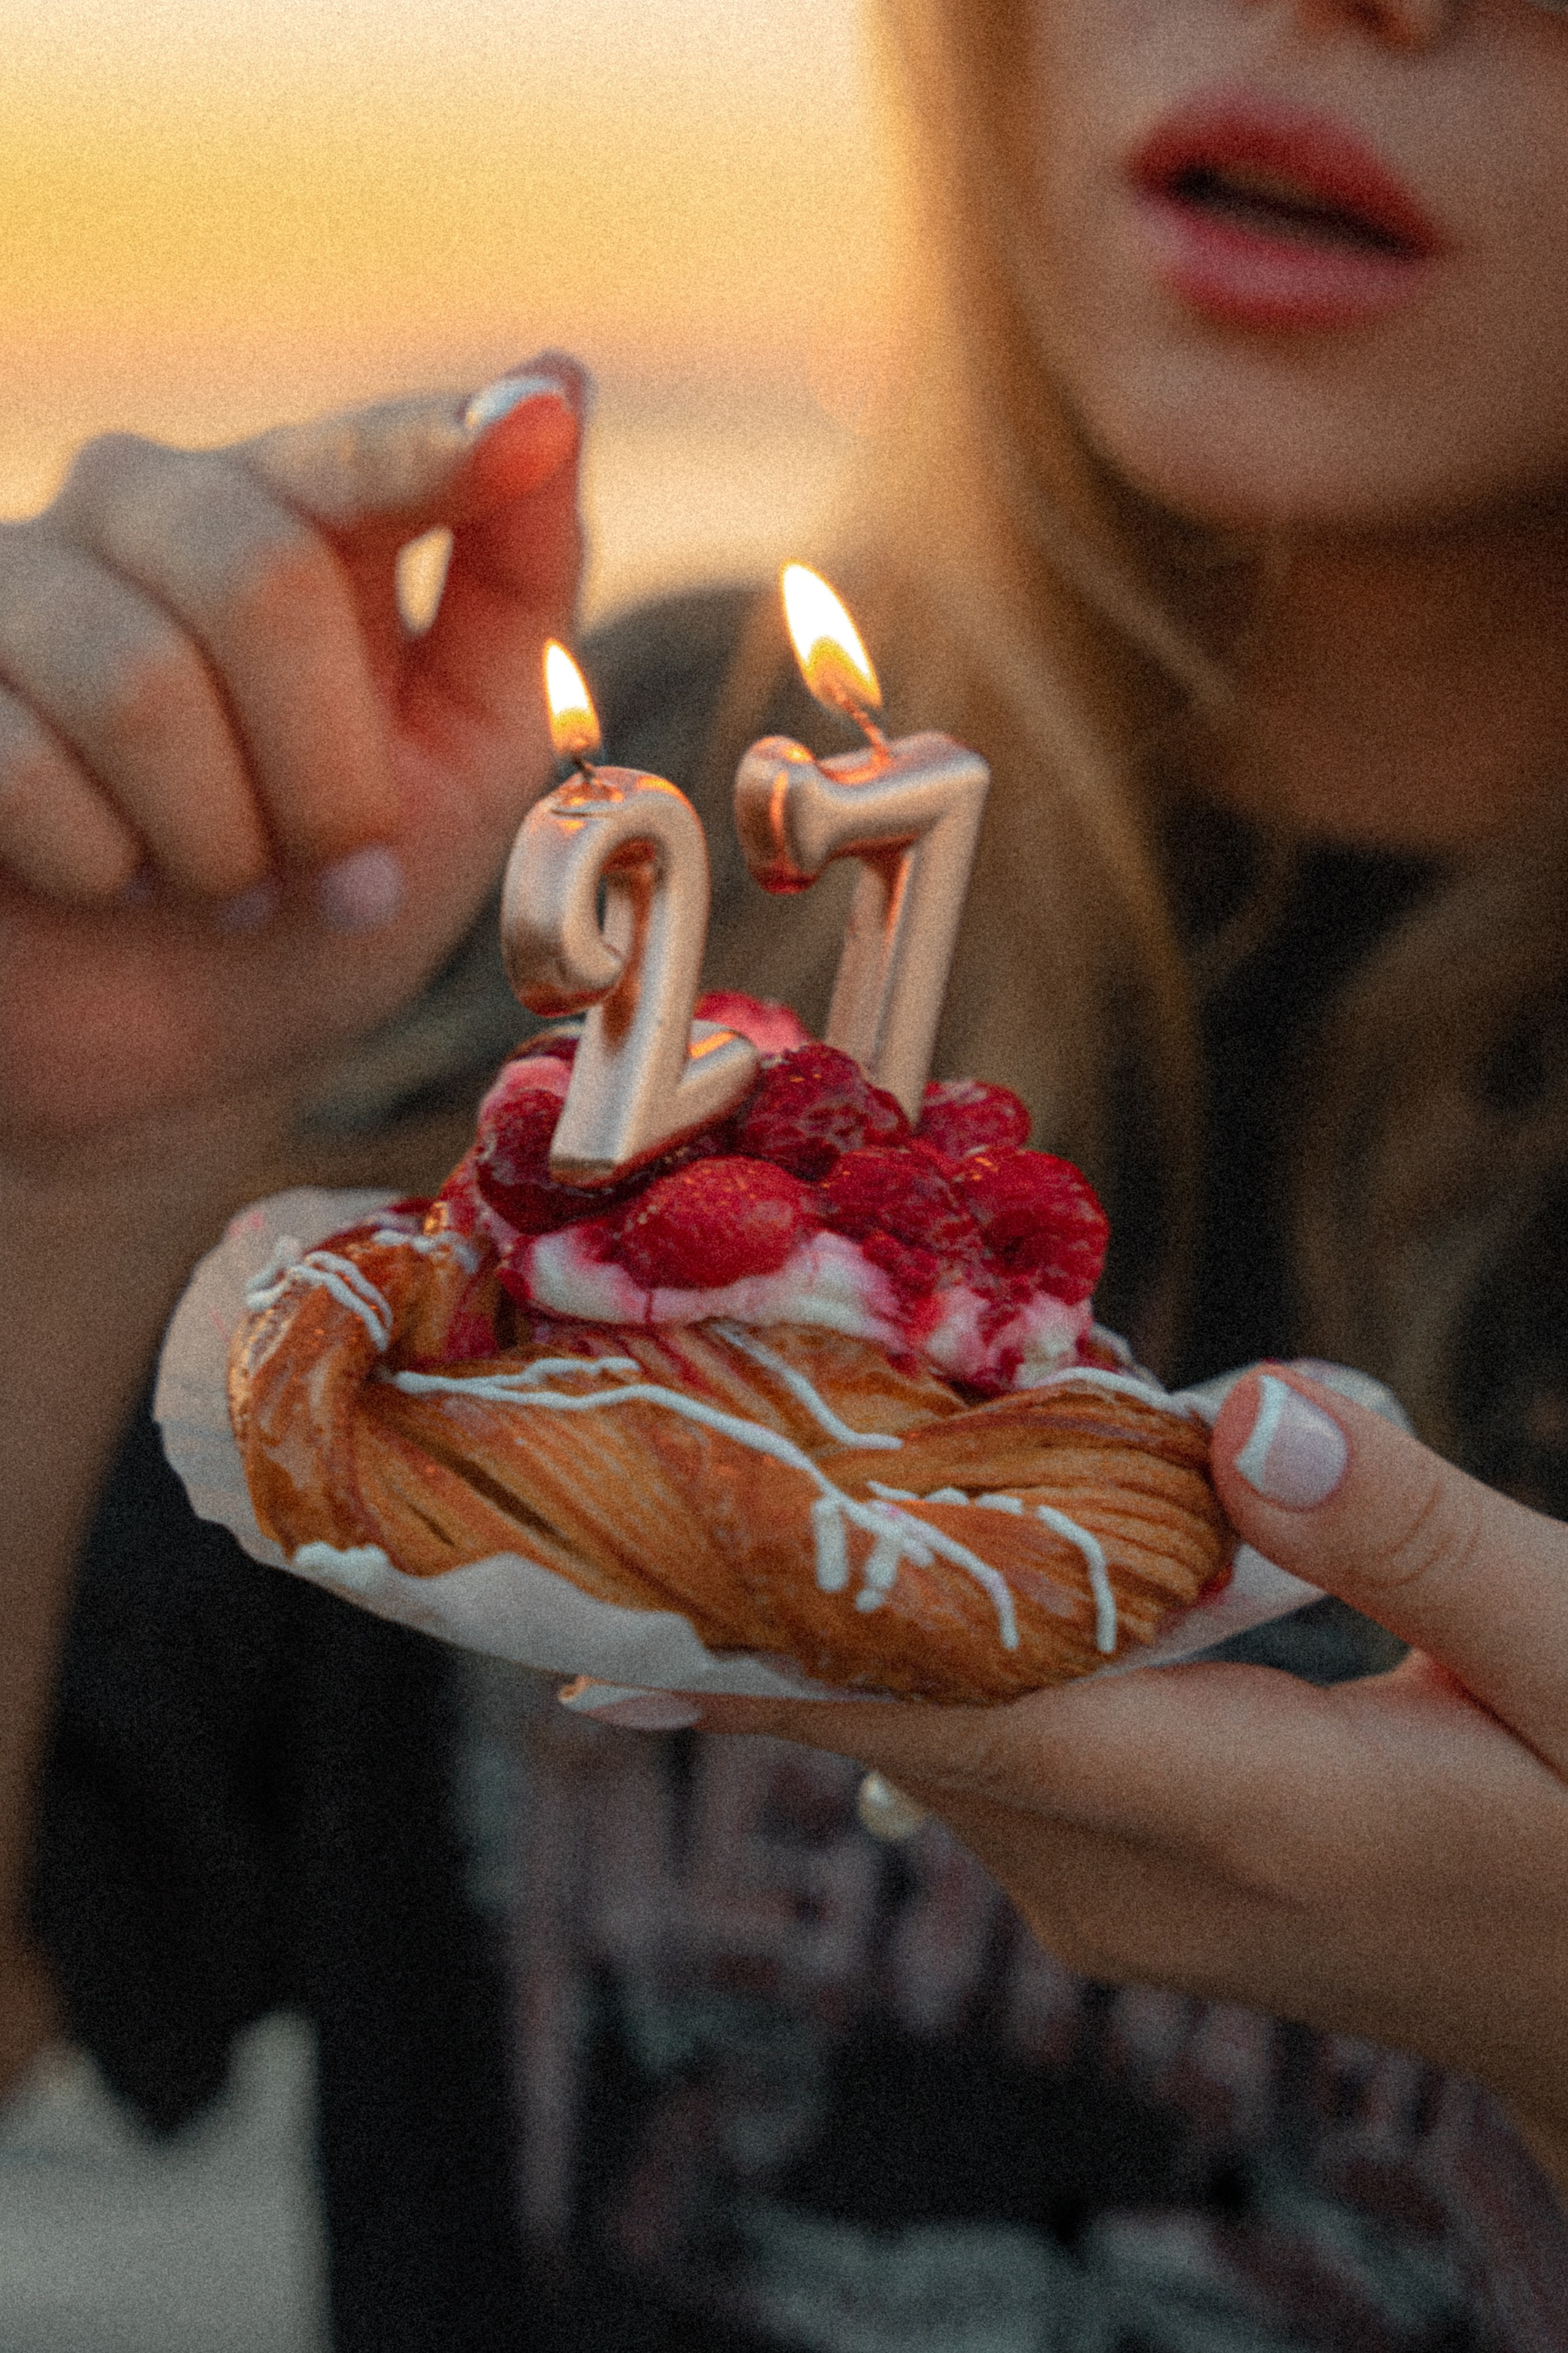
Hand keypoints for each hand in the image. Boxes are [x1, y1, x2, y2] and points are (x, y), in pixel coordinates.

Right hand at [0, 360, 583, 1177]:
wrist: (169, 1053)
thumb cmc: (320, 902)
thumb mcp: (458, 772)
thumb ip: (514, 600)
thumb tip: (558, 379)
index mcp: (291, 518)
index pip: (367, 454)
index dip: (444, 445)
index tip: (532, 425)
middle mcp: (144, 511)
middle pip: (261, 577)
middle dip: (328, 775)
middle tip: (342, 878)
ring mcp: (19, 588)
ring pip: (140, 683)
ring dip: (219, 841)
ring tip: (227, 890)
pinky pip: (28, 766)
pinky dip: (106, 867)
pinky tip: (111, 881)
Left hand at [644, 1369, 1567, 2188]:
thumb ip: (1415, 1536)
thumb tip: (1249, 1407)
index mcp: (1236, 1810)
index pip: (942, 1712)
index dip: (769, 1643)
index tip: (622, 1572)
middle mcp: (1133, 1879)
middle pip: (906, 1710)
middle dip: (802, 1571)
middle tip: (697, 1413)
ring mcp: (1116, 1902)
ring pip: (935, 1730)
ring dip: (874, 1599)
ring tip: (796, 1440)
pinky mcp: (1128, 1891)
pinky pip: (988, 1751)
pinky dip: (953, 1646)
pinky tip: (942, 1539)